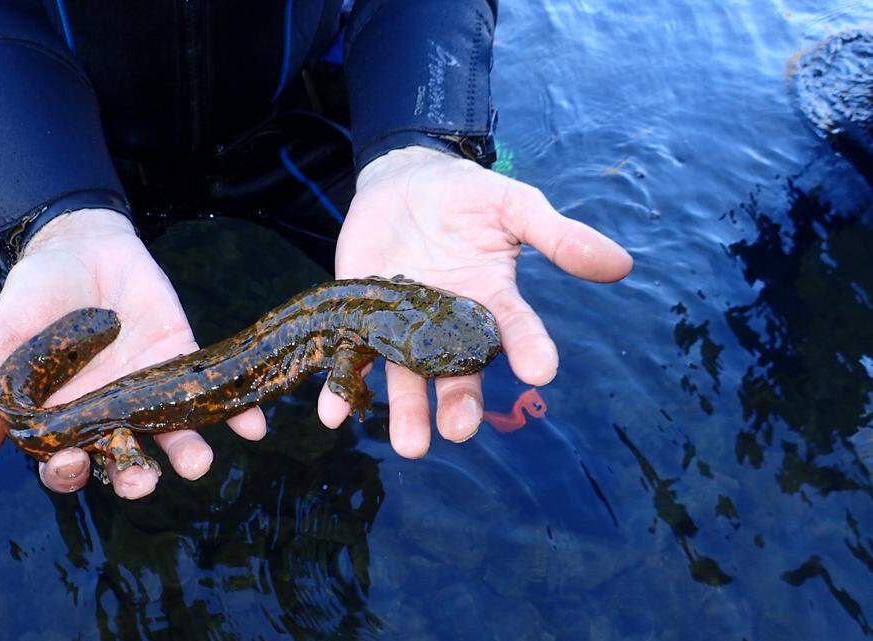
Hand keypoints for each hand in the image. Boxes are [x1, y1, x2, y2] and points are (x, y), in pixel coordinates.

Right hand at [0, 209, 265, 497]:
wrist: (80, 241)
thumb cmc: (35, 294)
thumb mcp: (5, 339)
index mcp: (63, 418)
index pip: (66, 463)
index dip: (68, 472)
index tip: (72, 463)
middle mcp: (109, 415)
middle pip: (124, 462)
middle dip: (134, 478)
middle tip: (142, 480)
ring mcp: (149, 391)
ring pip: (171, 437)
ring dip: (187, 454)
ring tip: (197, 462)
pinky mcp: (182, 361)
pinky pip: (212, 396)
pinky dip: (236, 414)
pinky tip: (253, 424)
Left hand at [318, 146, 631, 455]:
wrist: (402, 181)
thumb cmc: (465, 195)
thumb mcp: (512, 204)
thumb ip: (557, 235)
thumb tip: (621, 263)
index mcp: (491, 300)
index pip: (515, 330)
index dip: (530, 349)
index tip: (542, 371)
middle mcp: (449, 325)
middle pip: (458, 372)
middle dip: (460, 402)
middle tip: (459, 430)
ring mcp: (405, 327)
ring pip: (408, 378)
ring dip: (406, 413)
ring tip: (410, 447)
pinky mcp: (362, 319)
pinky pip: (353, 358)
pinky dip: (342, 388)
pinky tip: (333, 414)